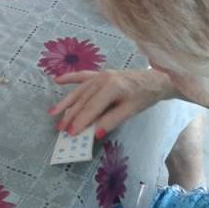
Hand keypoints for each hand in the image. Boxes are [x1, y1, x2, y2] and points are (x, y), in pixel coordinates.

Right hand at [48, 69, 176, 137]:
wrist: (155, 80)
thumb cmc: (144, 96)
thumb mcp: (131, 110)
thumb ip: (113, 120)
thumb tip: (96, 133)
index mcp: (112, 87)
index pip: (92, 108)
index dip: (81, 121)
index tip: (70, 133)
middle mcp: (103, 79)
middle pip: (83, 100)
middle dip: (70, 115)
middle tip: (60, 129)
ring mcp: (100, 75)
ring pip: (79, 91)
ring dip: (66, 102)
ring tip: (53, 113)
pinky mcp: (100, 74)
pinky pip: (82, 76)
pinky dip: (70, 78)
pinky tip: (57, 81)